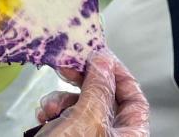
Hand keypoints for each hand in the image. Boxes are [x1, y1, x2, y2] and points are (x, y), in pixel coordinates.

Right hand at [34, 51, 148, 135]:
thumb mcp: (85, 119)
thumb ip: (97, 88)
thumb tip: (103, 61)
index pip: (135, 98)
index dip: (118, 74)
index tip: (99, 56)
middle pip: (105, 100)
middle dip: (83, 84)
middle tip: (69, 68)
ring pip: (82, 109)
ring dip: (62, 100)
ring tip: (49, 106)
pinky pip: (67, 121)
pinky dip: (54, 113)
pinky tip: (43, 116)